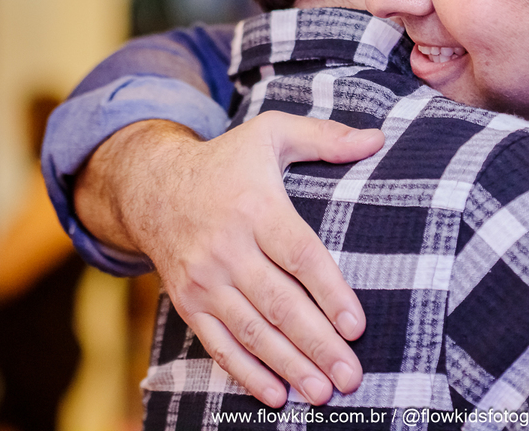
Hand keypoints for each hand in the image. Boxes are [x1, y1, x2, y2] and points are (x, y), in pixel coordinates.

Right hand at [73, 113, 383, 405]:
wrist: (151, 186)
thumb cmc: (225, 160)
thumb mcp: (270, 133)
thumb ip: (324, 137)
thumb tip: (378, 138)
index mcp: (255, 205)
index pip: (298, 254)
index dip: (329, 292)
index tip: (356, 325)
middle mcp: (227, 246)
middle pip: (278, 303)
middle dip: (316, 343)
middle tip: (351, 375)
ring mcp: (204, 279)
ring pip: (252, 330)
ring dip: (289, 366)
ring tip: (323, 392)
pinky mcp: (188, 302)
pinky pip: (219, 344)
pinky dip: (246, 374)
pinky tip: (277, 395)